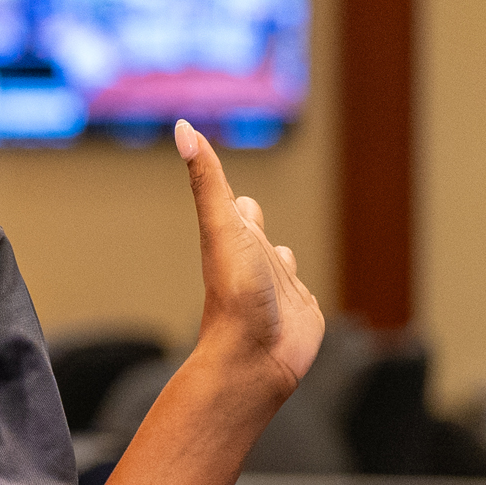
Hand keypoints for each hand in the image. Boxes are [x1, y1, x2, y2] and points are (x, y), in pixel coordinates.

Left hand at [176, 118, 323, 400]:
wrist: (257, 356)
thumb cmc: (236, 293)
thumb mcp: (223, 227)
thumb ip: (207, 180)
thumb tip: (182, 128)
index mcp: (233, 238)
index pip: (229, 200)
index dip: (219, 178)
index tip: (205, 155)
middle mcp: (253, 260)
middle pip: (252, 230)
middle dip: (251, 216)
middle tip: (246, 203)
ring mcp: (277, 286)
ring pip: (278, 262)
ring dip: (277, 253)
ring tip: (270, 247)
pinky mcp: (300, 310)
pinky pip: (302, 293)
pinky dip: (301, 287)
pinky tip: (299, 292)